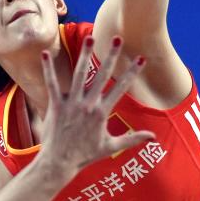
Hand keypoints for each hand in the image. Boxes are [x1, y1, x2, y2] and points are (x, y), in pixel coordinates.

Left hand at [36, 37, 154, 185]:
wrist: (60, 163)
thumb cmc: (85, 155)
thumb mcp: (111, 147)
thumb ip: (132, 139)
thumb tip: (153, 138)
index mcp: (102, 113)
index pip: (121, 88)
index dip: (132, 73)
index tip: (141, 59)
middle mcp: (88, 105)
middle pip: (102, 75)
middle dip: (111, 56)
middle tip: (117, 39)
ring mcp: (71, 103)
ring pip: (79, 74)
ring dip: (84, 55)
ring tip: (89, 37)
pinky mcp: (55, 105)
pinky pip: (51, 84)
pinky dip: (48, 69)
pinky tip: (46, 53)